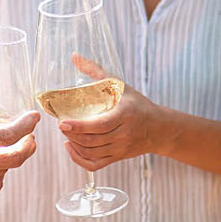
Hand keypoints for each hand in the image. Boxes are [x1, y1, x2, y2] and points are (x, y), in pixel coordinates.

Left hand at [57, 55, 166, 171]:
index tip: (62, 122)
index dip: (80, 126)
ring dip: (74, 145)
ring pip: (91, 153)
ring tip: (66, 133)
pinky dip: (80, 160)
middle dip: (72, 135)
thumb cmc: (138, 104)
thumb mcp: (121, 86)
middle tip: (61, 125)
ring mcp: (120, 149)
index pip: (100, 125)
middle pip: (92, 141)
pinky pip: (95, 164)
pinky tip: (71, 148)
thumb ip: (96, 72)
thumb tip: (74, 56)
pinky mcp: (118, 158)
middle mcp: (123, 135)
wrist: (159, 129)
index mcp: (125, 115)